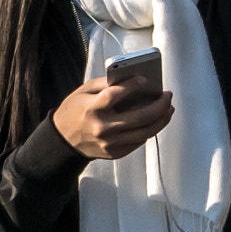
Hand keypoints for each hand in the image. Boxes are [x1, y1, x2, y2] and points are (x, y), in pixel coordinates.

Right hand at [53, 75, 174, 160]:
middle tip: (167, 96)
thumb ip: (105, 84)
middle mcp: (102, 127)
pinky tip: (154, 122)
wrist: (62, 140)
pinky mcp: (114, 152)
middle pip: (139, 117)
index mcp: (91, 108)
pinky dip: (149, 130)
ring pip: (145, 132)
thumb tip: (131, 78)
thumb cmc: (74, 111)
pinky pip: (138, 141)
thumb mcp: (83, 92)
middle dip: (159, 105)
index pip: (115, 96)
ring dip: (161, 120)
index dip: (132, 86)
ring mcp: (109, 142)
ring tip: (168, 109)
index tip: (145, 79)